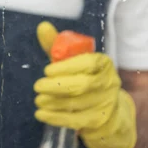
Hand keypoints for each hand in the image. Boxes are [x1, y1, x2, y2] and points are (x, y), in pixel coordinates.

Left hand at [34, 22, 136, 147]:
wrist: (105, 107)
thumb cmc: (82, 76)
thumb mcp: (71, 60)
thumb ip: (57, 45)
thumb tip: (42, 26)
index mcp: (103, 63)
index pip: (88, 63)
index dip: (66, 67)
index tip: (47, 70)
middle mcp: (109, 82)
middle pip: (83, 85)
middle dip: (57, 86)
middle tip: (38, 86)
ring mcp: (106, 103)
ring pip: (78, 103)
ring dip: (54, 102)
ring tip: (38, 100)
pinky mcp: (99, 120)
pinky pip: (76, 120)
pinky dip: (56, 117)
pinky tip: (41, 114)